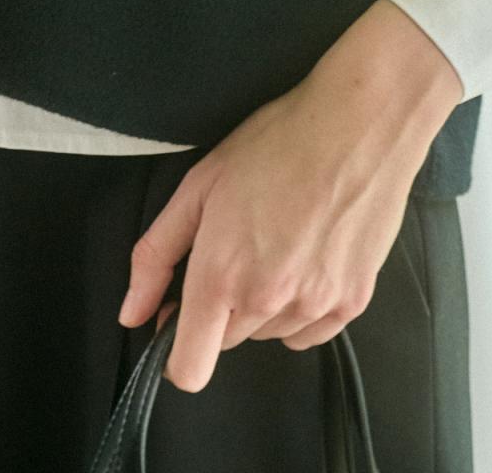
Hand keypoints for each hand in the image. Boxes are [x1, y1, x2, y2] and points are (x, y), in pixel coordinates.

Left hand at [115, 0, 462, 392]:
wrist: (359, 124)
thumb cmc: (276, 143)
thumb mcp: (199, 185)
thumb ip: (157, 255)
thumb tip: (131, 313)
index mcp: (222, 275)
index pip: (189, 368)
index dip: (174, 353)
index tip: (178, 319)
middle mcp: (268, 301)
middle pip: (228, 341)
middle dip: (221, 307)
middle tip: (237, 246)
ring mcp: (315, 305)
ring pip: (269, 333)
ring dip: (263, 305)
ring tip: (278, 240)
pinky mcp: (353, 302)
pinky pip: (310, 331)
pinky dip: (301, 307)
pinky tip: (307, 256)